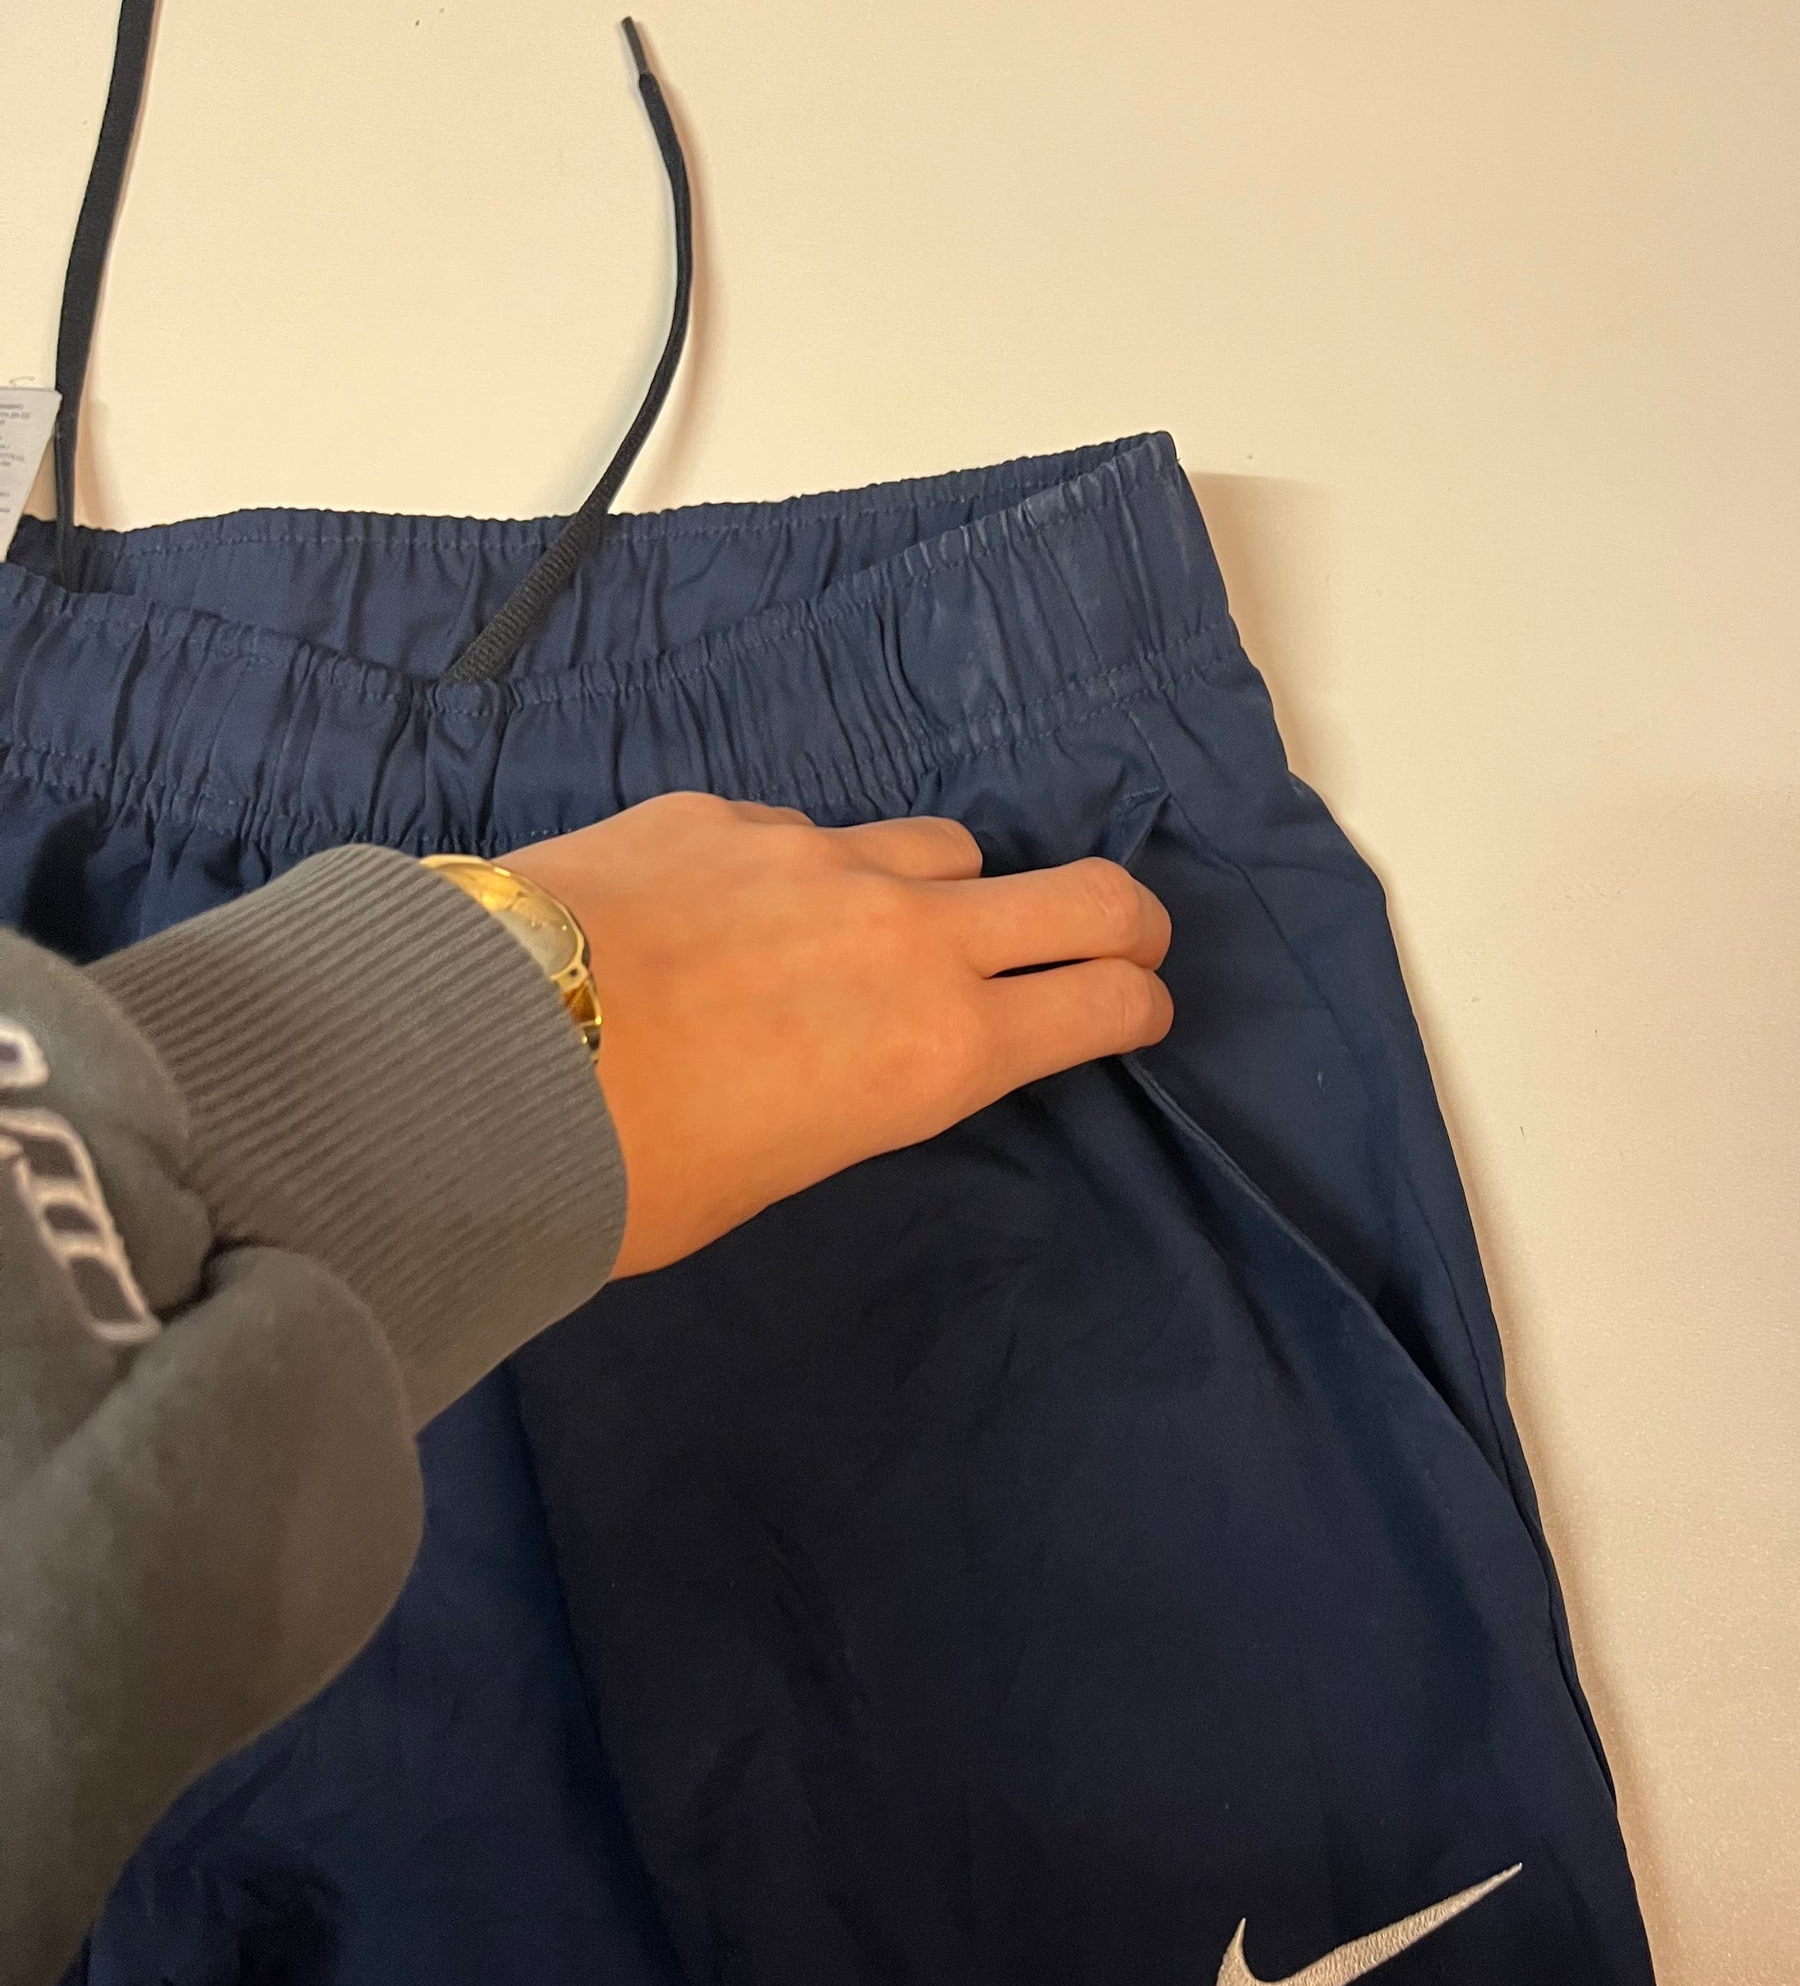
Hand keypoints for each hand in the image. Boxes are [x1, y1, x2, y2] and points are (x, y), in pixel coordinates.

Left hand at [512, 794, 1172, 1275]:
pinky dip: (803, 871)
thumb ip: (849, 1099)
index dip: (1137, 1004)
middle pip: (1082, 893)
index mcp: (938, 1052)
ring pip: (942, 846)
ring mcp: (818, 856)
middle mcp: (907, 937)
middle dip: (1122, 919)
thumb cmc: (629, 1170)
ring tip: (886, 930)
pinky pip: (807, 834)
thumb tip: (845, 1062)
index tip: (1134, 1008)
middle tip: (1120, 938)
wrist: (476, 1054)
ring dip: (945, 888)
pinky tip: (729, 915)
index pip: (1103, 1001)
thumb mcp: (772, 1172)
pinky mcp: (728, 813)